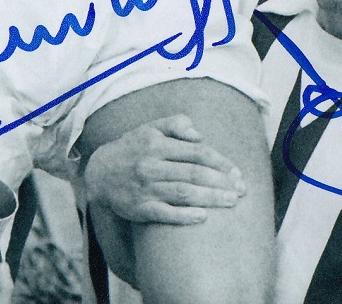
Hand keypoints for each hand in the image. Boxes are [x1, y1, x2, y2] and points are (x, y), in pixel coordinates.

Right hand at [81, 115, 246, 224]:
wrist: (99, 174)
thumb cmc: (132, 149)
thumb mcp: (149, 128)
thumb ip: (175, 124)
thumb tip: (200, 135)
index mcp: (156, 144)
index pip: (196, 152)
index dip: (220, 163)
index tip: (237, 173)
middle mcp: (151, 165)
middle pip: (193, 173)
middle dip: (221, 182)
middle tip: (241, 190)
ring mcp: (145, 188)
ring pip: (183, 193)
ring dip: (210, 198)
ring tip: (231, 202)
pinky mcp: (140, 208)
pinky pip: (165, 213)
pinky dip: (185, 215)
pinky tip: (202, 217)